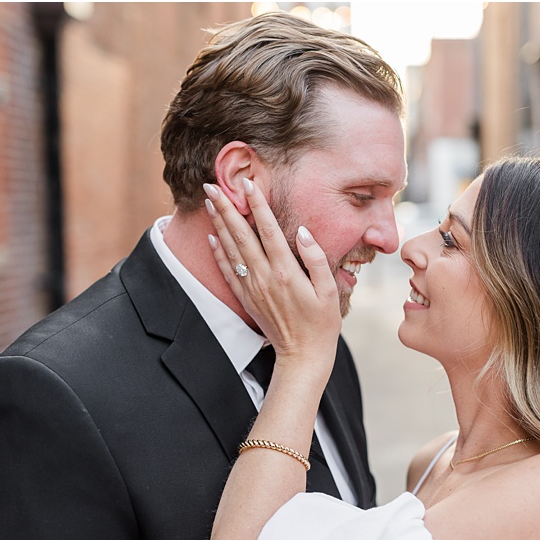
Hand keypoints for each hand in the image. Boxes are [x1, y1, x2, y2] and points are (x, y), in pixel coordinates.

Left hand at [204, 179, 341, 365]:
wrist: (302, 356)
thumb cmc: (321, 323)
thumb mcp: (329, 291)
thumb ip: (316, 259)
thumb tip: (304, 231)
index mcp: (287, 272)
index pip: (269, 230)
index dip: (257, 205)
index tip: (248, 183)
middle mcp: (265, 277)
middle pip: (242, 235)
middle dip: (227, 207)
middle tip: (213, 185)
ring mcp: (252, 288)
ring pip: (232, 249)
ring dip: (220, 224)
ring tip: (210, 202)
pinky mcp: (247, 299)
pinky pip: (228, 271)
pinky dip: (218, 253)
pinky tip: (213, 237)